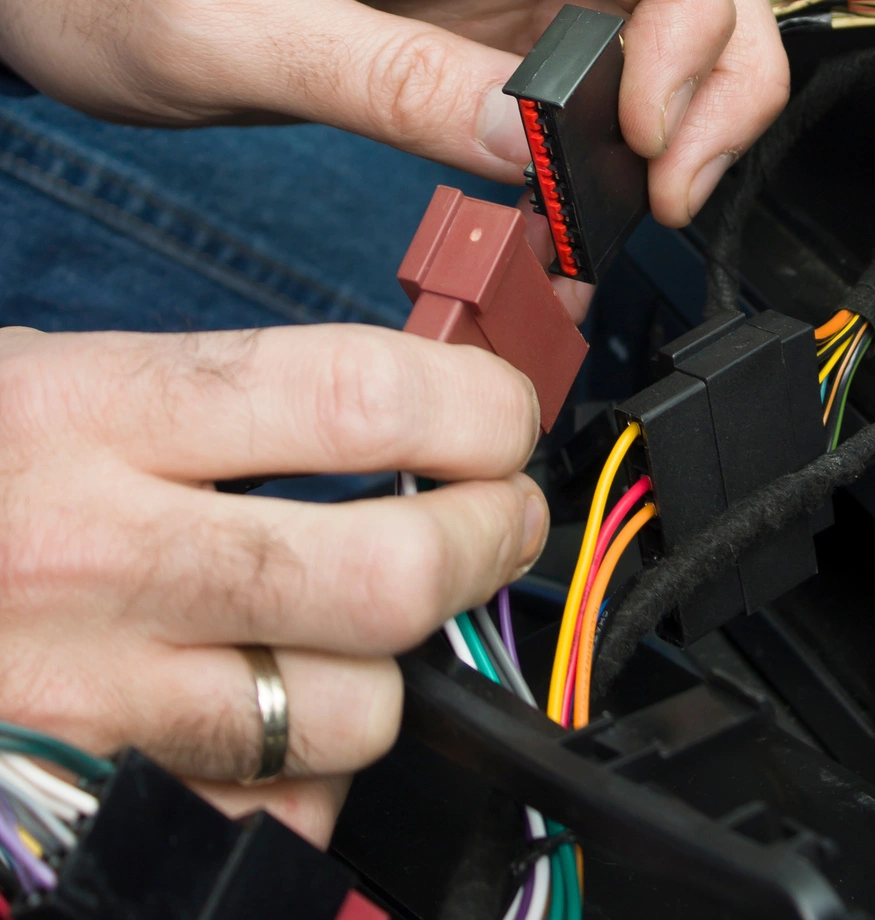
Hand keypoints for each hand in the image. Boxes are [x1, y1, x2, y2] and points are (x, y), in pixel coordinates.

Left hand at [0, 0, 788, 225]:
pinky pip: (585, 49)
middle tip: (679, 179)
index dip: (684, 7)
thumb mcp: (217, 26)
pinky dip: (621, 117)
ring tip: (654, 191)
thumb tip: (531, 138)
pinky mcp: (465, 9)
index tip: (656, 124)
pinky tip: (597, 182)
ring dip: (689, 88)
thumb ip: (381, 78)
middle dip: (721, 55)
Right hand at [0, 321, 546, 845]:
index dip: (476, 407)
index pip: (355, 398)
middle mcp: (102, 555)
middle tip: (494, 512)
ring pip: (349, 708)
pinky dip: (314, 770)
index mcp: (100, 411)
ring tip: (377, 616)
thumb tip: (407, 406)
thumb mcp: (65, 373)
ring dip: (402, 664)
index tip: (501, 413)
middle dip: (487, 539)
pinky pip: (272, 807)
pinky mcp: (94, 792)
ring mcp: (98, 691)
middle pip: (386, 570)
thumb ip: (234, 394)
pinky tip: (283, 706)